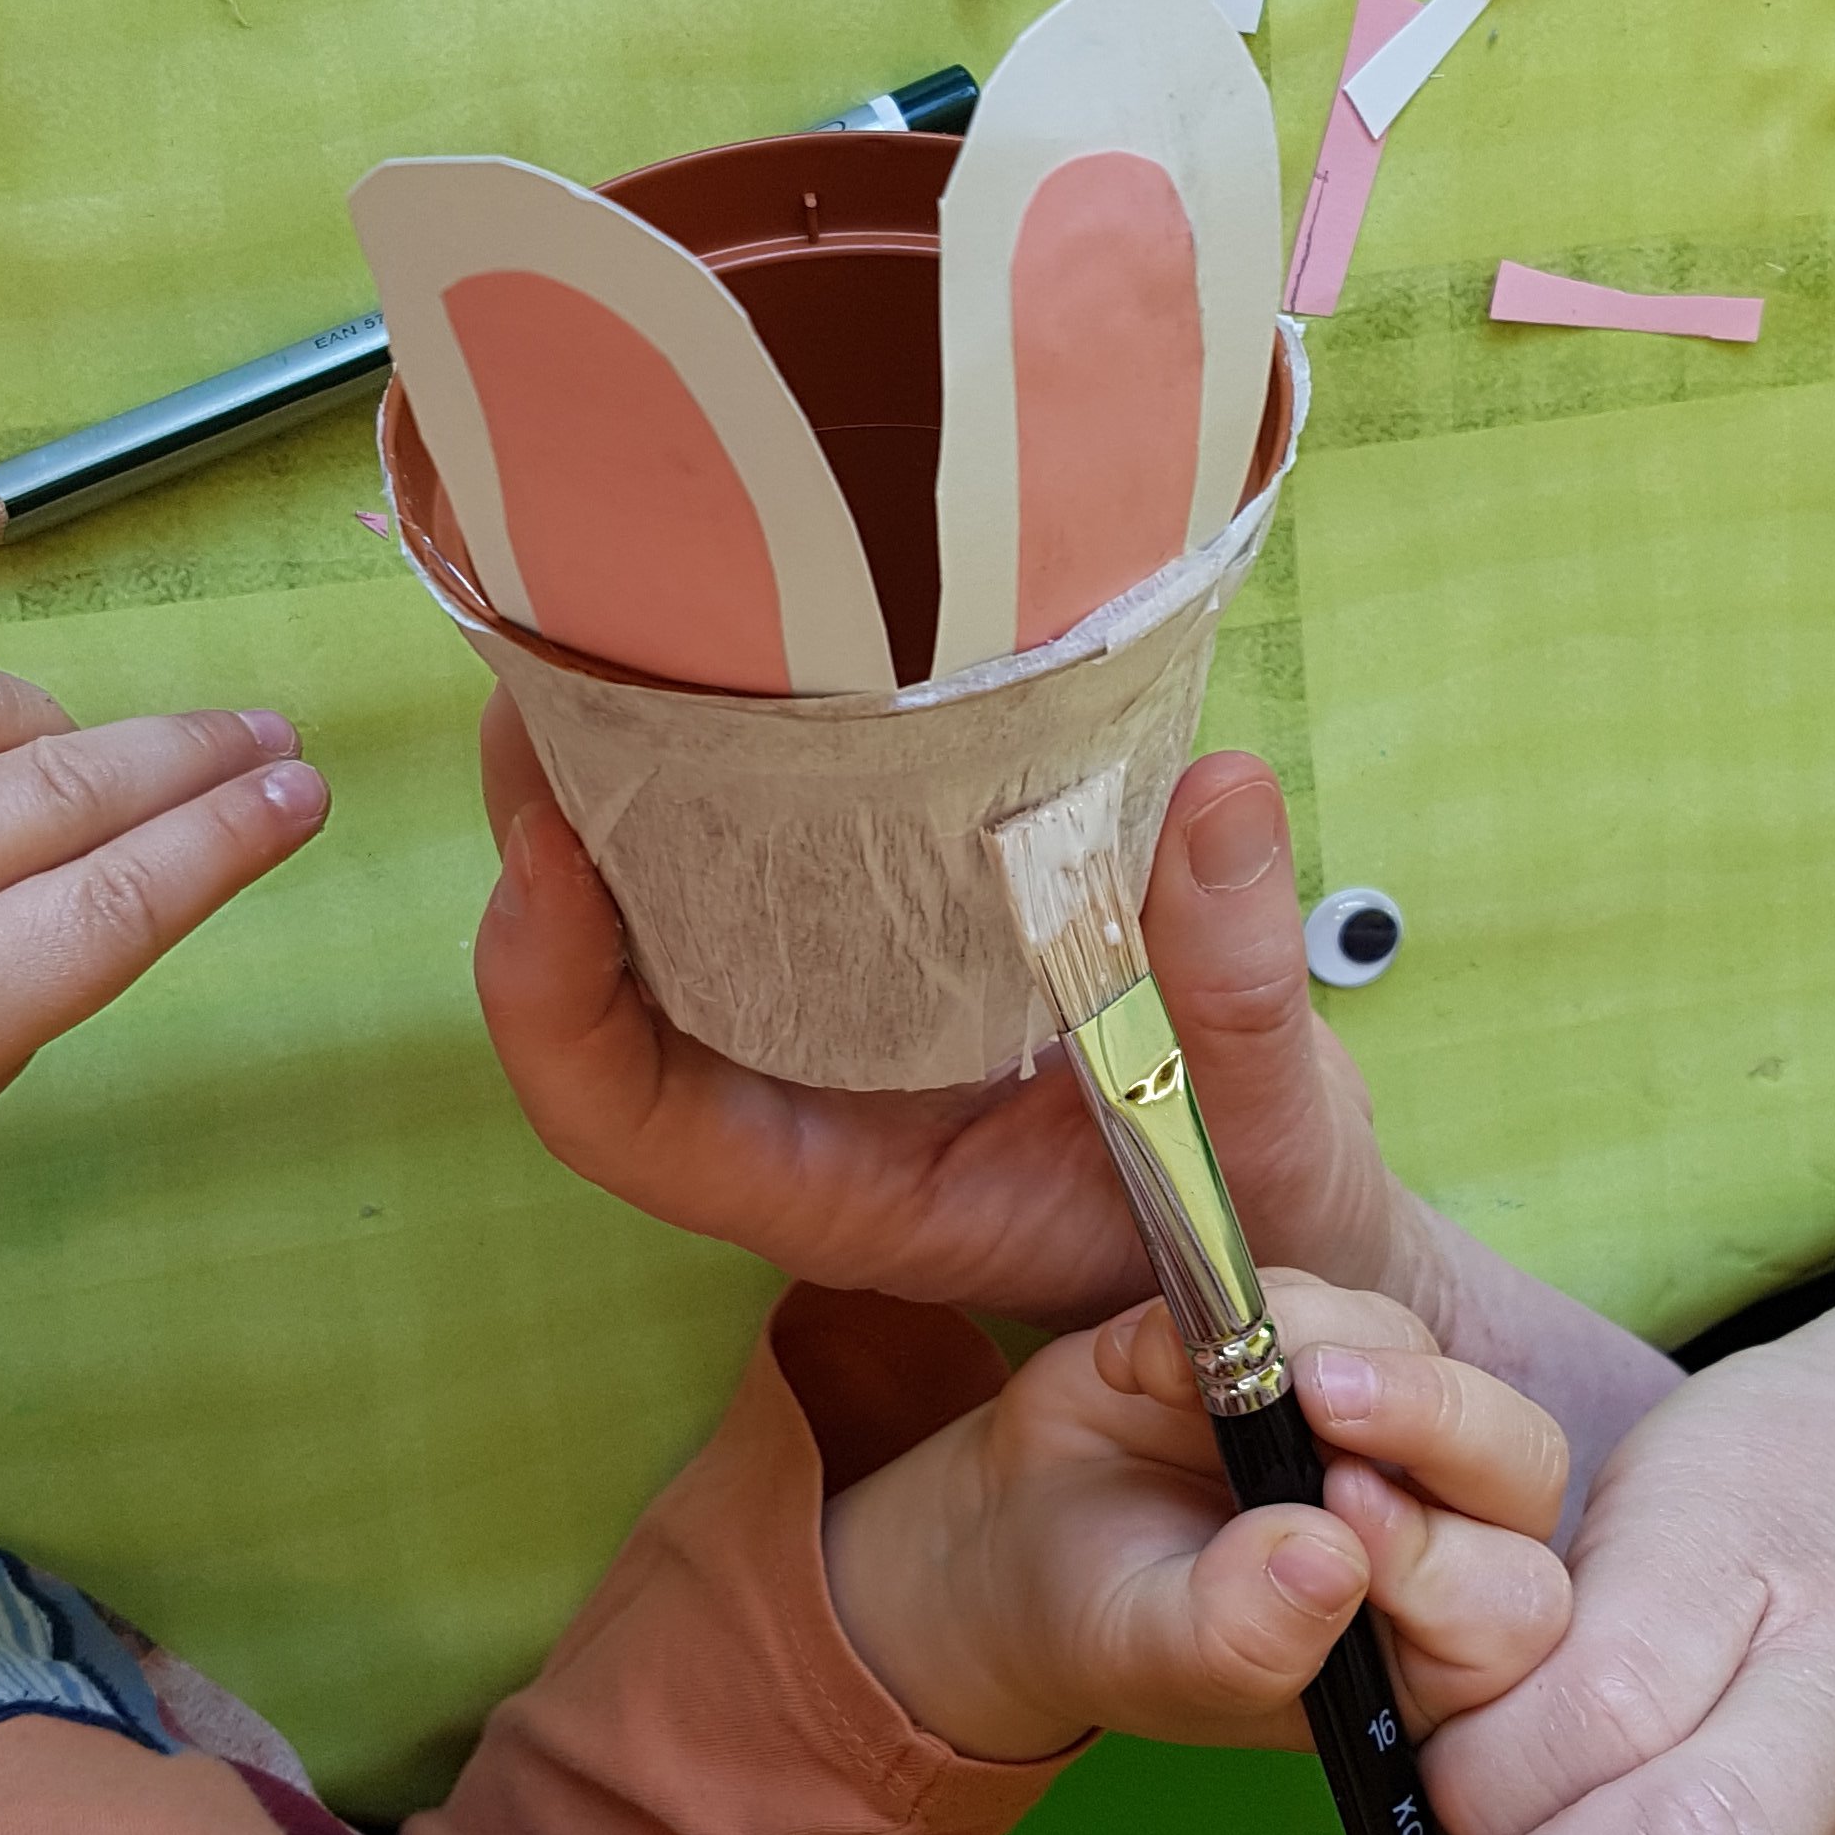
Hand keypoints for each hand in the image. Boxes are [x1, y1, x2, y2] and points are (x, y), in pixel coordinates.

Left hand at [473, 699, 1416, 1327]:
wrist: (1287, 1224)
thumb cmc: (1254, 1217)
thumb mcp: (1266, 1142)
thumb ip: (1236, 996)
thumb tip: (1219, 795)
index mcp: (839, 1190)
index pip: (627, 1121)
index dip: (552, 993)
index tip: (547, 843)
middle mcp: (798, 1106)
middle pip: (600, 982)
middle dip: (549, 827)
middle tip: (554, 653)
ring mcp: (829, 1020)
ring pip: (658, 905)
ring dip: (617, 771)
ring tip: (613, 609)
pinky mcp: (886, 938)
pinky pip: (761, 853)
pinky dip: (733, 755)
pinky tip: (751, 636)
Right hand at [822, 1277, 1572, 1766]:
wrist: (1020, 1535)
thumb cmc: (1105, 1629)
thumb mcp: (1150, 1654)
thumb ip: (1240, 1633)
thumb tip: (1333, 1562)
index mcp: (1421, 1657)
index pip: (1508, 1614)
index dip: (1445, 1559)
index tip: (1340, 1512)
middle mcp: (1434, 1541)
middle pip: (1520, 1467)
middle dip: (1431, 1417)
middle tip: (1319, 1391)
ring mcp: (1388, 1438)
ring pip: (1428, 1360)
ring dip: (1321, 1343)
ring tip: (1180, 1371)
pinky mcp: (1330, 1348)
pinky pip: (1338, 1302)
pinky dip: (1247, 1306)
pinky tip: (1146, 1360)